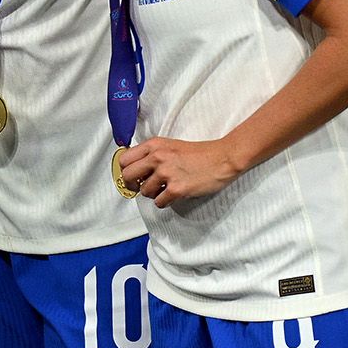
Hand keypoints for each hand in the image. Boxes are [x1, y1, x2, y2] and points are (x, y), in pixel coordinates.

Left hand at [118, 136, 241, 206]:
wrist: (223, 158)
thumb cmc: (199, 153)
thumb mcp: (170, 145)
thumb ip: (151, 153)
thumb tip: (136, 169)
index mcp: (154, 145)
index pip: (124, 160)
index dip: (125, 171)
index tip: (131, 176)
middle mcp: (157, 157)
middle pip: (128, 176)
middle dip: (132, 185)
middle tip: (140, 188)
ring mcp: (167, 173)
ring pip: (144, 192)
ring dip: (152, 194)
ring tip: (163, 190)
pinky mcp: (177, 188)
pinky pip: (159, 202)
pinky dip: (163, 202)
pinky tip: (171, 196)